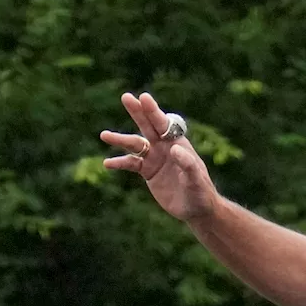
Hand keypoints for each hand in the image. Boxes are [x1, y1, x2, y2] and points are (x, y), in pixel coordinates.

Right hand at [100, 92, 218, 221]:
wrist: (196, 209)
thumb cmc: (201, 193)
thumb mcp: (196, 180)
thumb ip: (188, 165)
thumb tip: (175, 149)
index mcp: (178, 144)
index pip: (164, 124)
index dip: (154, 111)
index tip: (144, 97)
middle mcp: (165, 147)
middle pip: (148, 126)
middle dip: (138, 112)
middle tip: (126, 97)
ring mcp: (155, 158)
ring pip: (135, 144)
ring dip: (120, 139)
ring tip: (104, 135)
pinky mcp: (147, 171)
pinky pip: (130, 163)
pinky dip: (119, 163)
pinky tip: (107, 164)